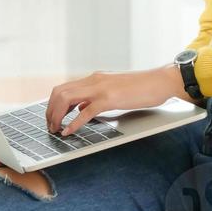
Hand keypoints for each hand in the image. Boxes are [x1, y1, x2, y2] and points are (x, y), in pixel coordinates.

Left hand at [46, 65, 186, 135]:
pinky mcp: (110, 98)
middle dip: (50, 111)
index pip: (64, 88)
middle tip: (50, 126)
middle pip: (59, 92)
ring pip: (66, 98)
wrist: (161, 81)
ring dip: (57, 116)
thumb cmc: (142, 88)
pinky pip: (85, 111)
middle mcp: (94, 80)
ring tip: (55, 129)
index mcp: (94, 78)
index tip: (52, 118)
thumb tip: (81, 108)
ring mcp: (101, 88)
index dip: (53, 104)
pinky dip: (73, 123)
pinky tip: (68, 132)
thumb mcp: (114, 91)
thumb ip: (97, 97)